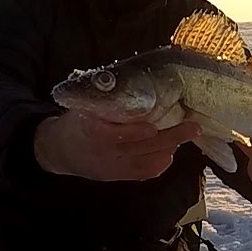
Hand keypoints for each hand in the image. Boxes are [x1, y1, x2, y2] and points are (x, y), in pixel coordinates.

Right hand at [34, 112, 199, 180]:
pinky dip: (160, 163)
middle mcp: (104, 152)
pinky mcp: (118, 176)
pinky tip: (171, 151)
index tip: (153, 125)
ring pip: (147, 161)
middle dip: (170, 138)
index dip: (135, 132)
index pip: (115, 135)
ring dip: (170, 147)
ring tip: (186, 133)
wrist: (59, 150)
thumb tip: (126, 74)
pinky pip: (144, 173)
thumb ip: (104, 97)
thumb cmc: (76, 121)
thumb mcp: (84, 106)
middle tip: (192, 126)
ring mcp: (113, 166)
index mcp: (91, 131)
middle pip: (141, 148)